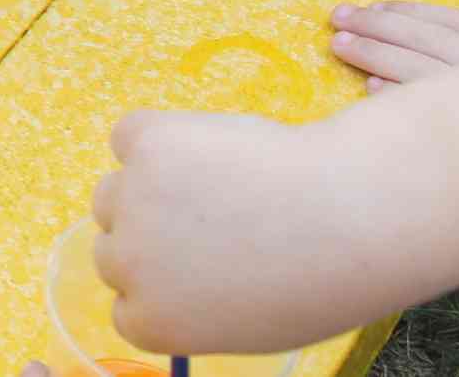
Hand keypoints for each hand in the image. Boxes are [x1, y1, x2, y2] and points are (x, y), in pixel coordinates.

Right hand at [93, 109, 372, 354]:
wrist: (347, 216)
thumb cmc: (316, 275)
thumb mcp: (249, 321)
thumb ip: (196, 306)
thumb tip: (176, 273)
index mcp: (152, 322)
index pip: (124, 305)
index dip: (160, 284)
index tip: (194, 269)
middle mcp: (125, 264)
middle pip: (111, 246)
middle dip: (150, 235)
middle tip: (209, 222)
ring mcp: (130, 198)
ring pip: (112, 191)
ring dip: (146, 186)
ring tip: (213, 183)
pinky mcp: (146, 140)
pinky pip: (130, 136)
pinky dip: (156, 137)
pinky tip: (206, 147)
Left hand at [331, 0, 458, 93]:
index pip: (458, 24)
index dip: (414, 12)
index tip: (376, 5)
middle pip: (432, 43)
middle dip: (380, 26)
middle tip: (338, 16)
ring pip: (423, 75)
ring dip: (377, 56)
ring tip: (339, 45)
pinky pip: (428, 119)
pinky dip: (400, 99)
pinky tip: (371, 90)